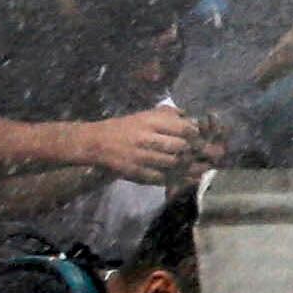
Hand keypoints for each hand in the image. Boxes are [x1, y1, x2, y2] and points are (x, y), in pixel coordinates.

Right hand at [86, 106, 205, 187]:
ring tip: (185, 163)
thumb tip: (189, 117)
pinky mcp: (136, 172)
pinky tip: (176, 176)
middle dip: (190, 150)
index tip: (196, 137)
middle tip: (193, 153)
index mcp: (150, 121)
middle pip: (180, 146)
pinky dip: (171, 177)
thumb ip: (167, 114)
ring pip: (173, 163)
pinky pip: (160, 177)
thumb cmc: (124, 127)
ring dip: (182, 165)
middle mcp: (146, 138)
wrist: (97, 143)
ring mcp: (141, 157)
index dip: (194, 134)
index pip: (182, 128)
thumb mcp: (144, 115)